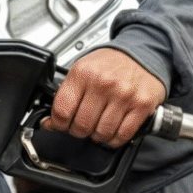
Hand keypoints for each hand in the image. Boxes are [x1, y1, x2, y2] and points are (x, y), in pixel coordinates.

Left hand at [41, 48, 165, 147]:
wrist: (142, 53)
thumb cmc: (112, 63)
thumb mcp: (83, 68)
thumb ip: (66, 94)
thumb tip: (50, 122)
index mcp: (84, 73)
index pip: (62, 111)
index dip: (58, 123)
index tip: (61, 124)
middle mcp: (104, 83)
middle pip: (81, 126)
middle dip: (78, 131)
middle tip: (82, 125)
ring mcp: (124, 95)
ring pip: (101, 133)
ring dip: (98, 136)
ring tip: (99, 125)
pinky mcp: (141, 105)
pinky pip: (122, 135)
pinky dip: (115, 139)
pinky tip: (113, 130)